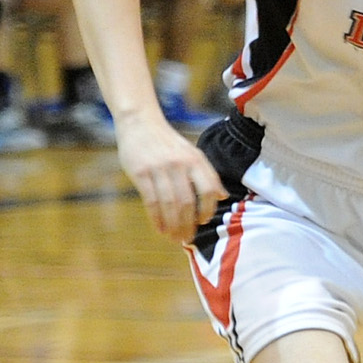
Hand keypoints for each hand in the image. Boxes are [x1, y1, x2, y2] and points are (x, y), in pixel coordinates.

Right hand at [117, 116, 226, 241]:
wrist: (140, 123)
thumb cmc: (168, 143)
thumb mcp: (192, 153)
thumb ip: (207, 174)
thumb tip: (222, 196)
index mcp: (195, 160)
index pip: (209, 189)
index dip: (208, 209)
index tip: (203, 221)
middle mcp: (179, 164)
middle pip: (187, 201)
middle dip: (188, 224)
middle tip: (188, 238)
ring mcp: (159, 169)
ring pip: (169, 204)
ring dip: (173, 225)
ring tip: (175, 238)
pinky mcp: (141, 173)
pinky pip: (151, 201)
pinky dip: (157, 218)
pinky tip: (160, 229)